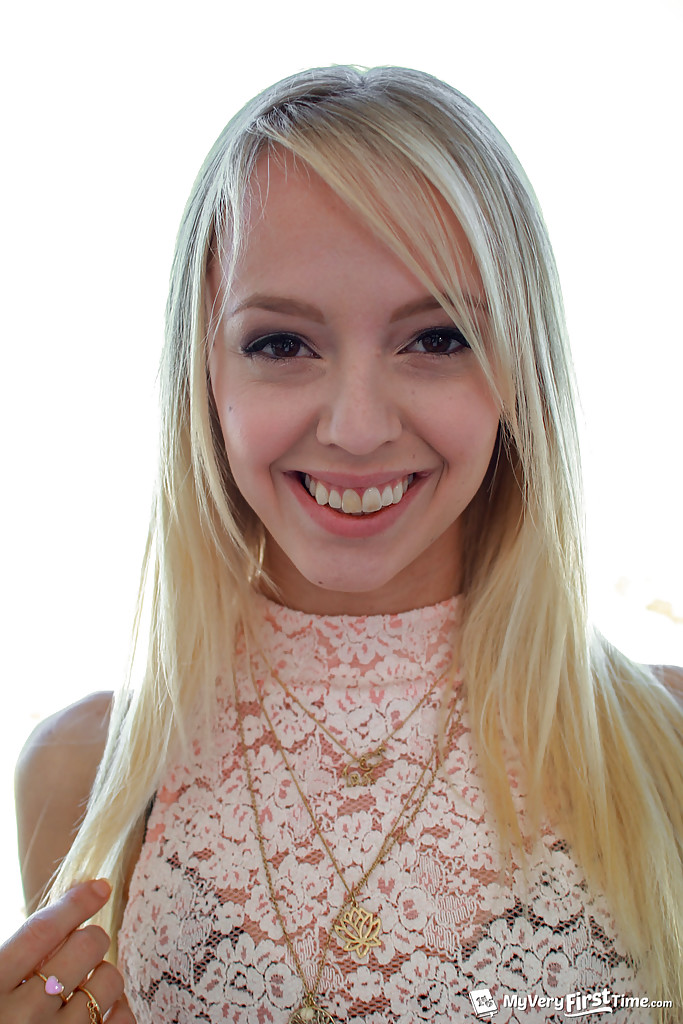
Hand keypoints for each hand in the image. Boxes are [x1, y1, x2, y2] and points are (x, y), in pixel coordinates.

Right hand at [0, 879, 134, 1022]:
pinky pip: (123, 1021)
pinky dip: (120, 1009)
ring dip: (102, 975)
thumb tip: (64, 917)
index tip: (99, 887)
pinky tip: (105, 1010)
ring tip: (82, 988)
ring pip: (109, 980)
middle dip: (89, 940)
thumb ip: (13, 959)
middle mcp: (23, 1016)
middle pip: (85, 948)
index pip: (42, 930)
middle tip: (77, 953)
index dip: (75, 903)